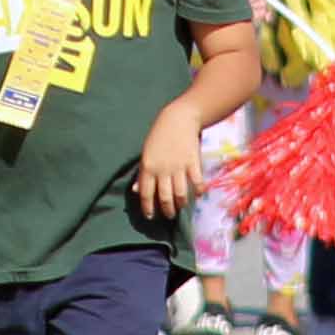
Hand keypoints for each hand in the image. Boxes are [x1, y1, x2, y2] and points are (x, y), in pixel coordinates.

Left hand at [132, 105, 205, 220]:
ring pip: (180, 193)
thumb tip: (135, 190)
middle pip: (164, 197)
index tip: (150, 216)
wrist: (179, 118)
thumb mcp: (146, 153)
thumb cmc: (159, 135)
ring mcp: (178, 166)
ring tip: (181, 207)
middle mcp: (162, 169)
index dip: (147, 207)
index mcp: (148, 166)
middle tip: (169, 216)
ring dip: (181, 204)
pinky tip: (197, 195)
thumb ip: (142, 173)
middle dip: (167, 210)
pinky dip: (198, 191)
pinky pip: (196, 182)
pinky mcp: (193, 162)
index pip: (145, 193)